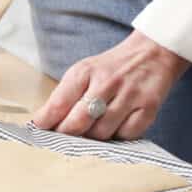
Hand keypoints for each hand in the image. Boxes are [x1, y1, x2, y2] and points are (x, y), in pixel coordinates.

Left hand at [33, 32, 189, 139]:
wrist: (152, 53)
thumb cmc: (111, 68)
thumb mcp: (84, 72)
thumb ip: (64, 96)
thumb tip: (43, 124)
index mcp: (85, 72)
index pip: (58, 103)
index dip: (46, 123)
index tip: (39, 132)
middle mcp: (107, 82)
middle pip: (78, 122)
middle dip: (68, 135)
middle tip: (66, 138)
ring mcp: (129, 95)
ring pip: (102, 133)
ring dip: (94, 138)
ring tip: (94, 130)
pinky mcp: (149, 107)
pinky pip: (126, 135)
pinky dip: (119, 136)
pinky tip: (116, 127)